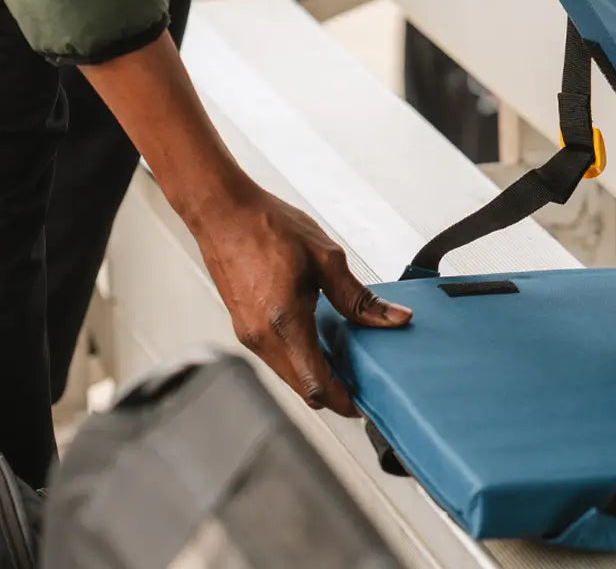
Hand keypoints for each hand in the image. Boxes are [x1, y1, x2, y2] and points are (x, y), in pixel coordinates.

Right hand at [189, 187, 412, 416]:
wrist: (222, 212)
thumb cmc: (266, 227)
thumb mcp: (325, 258)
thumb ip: (358, 297)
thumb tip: (393, 318)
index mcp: (285, 323)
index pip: (316, 384)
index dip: (342, 400)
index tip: (362, 403)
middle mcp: (262, 337)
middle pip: (302, 388)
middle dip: (332, 392)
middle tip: (360, 383)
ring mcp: (248, 334)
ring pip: (287, 374)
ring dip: (314, 375)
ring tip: (344, 360)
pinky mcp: (243, 326)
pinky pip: (275, 357)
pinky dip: (298, 360)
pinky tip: (317, 340)